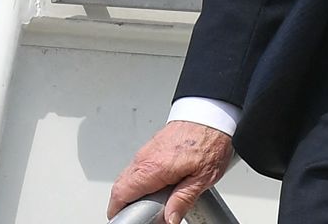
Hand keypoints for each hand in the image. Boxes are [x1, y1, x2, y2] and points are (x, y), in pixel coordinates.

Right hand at [106, 120, 234, 222]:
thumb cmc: (210, 141)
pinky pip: (136, 167)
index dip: (116, 209)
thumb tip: (170, 219)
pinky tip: (153, 187)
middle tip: (136, 214)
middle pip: (120, 185)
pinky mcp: (152, 146)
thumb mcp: (202, 178)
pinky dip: (137, 180)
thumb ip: (183, 200)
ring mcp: (146, 150)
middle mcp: (145, 157)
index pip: (121, 192)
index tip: (123, 220)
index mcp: (153, 168)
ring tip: (146, 203)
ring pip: (127, 175)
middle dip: (122, 202)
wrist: (211, 114)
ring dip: (130, 191)